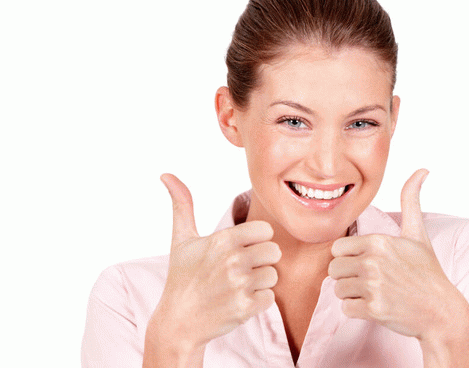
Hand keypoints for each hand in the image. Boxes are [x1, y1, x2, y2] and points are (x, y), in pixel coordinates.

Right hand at [149, 174, 280, 350]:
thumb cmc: (182, 277)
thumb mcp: (182, 239)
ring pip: (273, 275)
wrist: (178, 322)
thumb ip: (182, 205)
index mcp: (223, 240)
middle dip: (262, 260)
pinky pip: (270, 297)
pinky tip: (240, 300)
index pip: (265, 230)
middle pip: (274, 251)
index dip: (256, 239)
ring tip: (238, 285)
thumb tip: (166, 174)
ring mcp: (240, 285)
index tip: (242, 248)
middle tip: (242, 268)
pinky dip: (259, 301)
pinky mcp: (245, 307)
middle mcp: (233, 260)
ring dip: (260, 282)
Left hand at [328, 169, 467, 340]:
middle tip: (369, 281)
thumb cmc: (427, 271)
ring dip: (351, 294)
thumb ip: (411, 200)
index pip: (337, 248)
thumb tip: (423, 170)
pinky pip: (346, 308)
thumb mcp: (418, 233)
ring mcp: (373, 286)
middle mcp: (373, 261)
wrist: (441, 311)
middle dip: (347, 276)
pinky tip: (375, 306)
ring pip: (338, 289)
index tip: (365, 263)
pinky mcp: (374, 309)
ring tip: (374, 293)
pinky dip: (356, 310)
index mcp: (378, 241)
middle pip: (334, 269)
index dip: (348, 257)